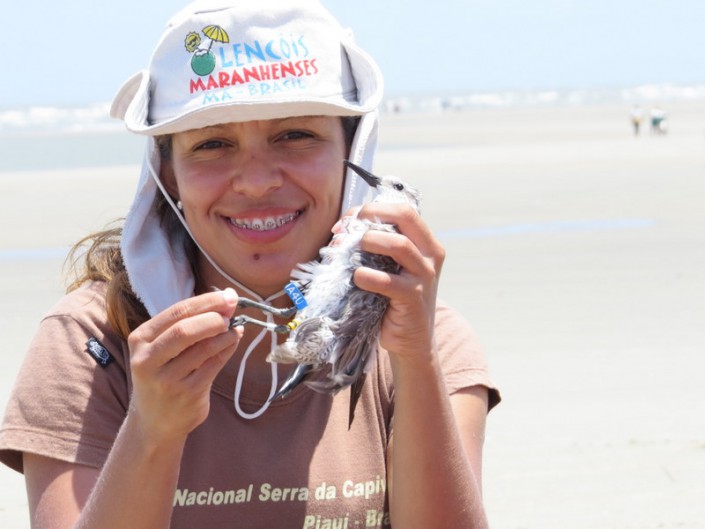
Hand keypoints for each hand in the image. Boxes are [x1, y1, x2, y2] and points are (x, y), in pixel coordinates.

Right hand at [127, 289, 241, 443]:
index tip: (228, 296)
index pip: (176, 312)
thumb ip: (187, 324)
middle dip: (214, 317)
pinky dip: (228, 348)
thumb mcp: (160, 348)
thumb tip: (226, 301)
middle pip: (186, 330)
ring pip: (204, 348)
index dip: (206, 301)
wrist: (154, 422)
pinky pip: (214, 364)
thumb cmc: (162, 375)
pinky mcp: (188, 393)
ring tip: (235, 328)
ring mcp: (167, 379)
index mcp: (140, 340)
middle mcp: (148, 360)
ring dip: (226, 334)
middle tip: (231, 312)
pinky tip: (234, 341)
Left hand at [352, 202, 444, 364]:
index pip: (403, 210)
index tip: (348, 220)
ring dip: (369, 242)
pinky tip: (356, 278)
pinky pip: (388, 281)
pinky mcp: (414, 298)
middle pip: (405, 216)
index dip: (373, 208)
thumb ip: (376, 247)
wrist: (411, 341)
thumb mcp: (390, 268)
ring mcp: (424, 277)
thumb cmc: (393, 300)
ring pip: (399, 244)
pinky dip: (366, 276)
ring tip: (350, 251)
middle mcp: (430, 256)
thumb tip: (342, 229)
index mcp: (426, 243)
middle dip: (372, 216)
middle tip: (348, 229)